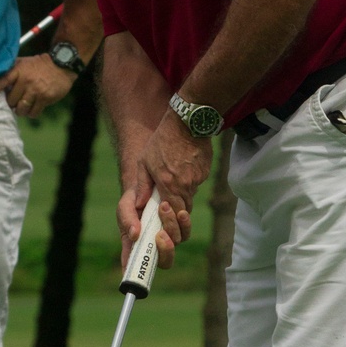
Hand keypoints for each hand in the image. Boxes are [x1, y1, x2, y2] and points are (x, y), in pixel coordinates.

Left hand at [0, 55, 75, 118]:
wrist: (62, 64)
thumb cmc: (39, 65)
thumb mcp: (24, 62)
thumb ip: (12, 70)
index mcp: (19, 70)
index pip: (4, 80)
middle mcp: (26, 80)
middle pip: (11, 100)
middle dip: (12, 103)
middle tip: (15, 102)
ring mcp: (36, 90)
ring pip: (22, 109)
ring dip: (20, 111)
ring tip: (22, 107)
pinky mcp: (45, 98)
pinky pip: (34, 112)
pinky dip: (31, 113)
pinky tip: (32, 108)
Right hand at [116, 181, 182, 272]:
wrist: (149, 184)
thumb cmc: (133, 199)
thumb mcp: (126, 206)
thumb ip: (127, 219)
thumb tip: (134, 235)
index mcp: (135, 244)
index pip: (135, 264)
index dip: (136, 274)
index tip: (136, 275)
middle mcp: (153, 245)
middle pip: (164, 262)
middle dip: (165, 251)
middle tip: (160, 234)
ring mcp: (167, 237)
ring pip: (175, 242)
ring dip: (171, 226)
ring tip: (163, 206)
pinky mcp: (179, 228)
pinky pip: (185, 231)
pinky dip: (184, 223)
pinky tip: (180, 212)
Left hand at [131, 111, 211, 264]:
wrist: (187, 122)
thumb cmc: (162, 141)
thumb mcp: (145, 162)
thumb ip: (143, 186)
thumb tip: (140, 205)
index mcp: (169, 185)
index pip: (172, 214)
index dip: (169, 221)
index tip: (163, 224)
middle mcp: (185, 186)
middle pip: (183, 210)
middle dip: (176, 214)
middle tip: (167, 210)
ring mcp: (197, 179)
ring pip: (190, 197)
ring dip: (181, 196)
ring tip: (173, 183)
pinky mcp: (204, 172)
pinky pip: (196, 184)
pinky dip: (189, 182)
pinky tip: (182, 169)